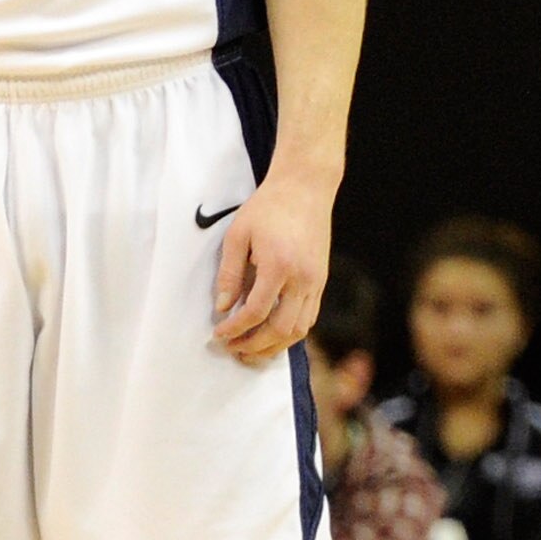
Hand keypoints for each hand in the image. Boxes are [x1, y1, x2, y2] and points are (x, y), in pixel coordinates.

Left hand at [212, 166, 331, 364]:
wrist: (306, 188)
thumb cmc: (268, 207)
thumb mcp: (238, 235)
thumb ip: (229, 274)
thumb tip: (223, 307)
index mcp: (279, 265)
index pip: (257, 311)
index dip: (235, 329)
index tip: (219, 334)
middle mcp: (302, 278)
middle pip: (280, 328)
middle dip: (254, 345)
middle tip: (233, 349)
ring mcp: (316, 281)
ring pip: (299, 329)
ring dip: (275, 345)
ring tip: (252, 350)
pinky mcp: (321, 281)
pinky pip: (309, 318)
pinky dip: (291, 332)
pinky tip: (273, 334)